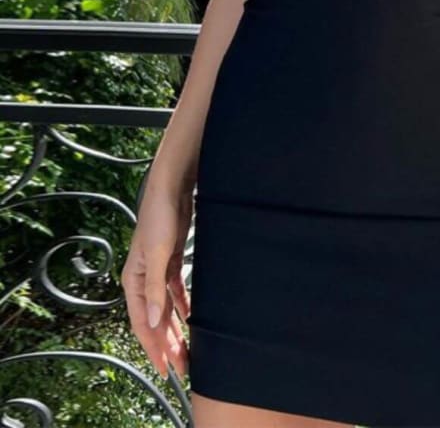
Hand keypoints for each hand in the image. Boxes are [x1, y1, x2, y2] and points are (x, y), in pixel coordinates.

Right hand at [120, 181, 192, 380]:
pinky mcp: (169, 261)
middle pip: (154, 319)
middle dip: (166, 343)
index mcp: (133, 280)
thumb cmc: (159, 216)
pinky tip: (190, 317)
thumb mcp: (156, 254)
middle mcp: (142, 279)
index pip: (142, 322)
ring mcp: (156, 271)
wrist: (171, 188)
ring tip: (186, 349)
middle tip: (181, 366)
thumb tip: (154, 321)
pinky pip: (175, 291)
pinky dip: (182, 306)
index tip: (165, 367)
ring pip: (165, 308)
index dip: (153, 346)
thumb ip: (154, 289)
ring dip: (175, 328)